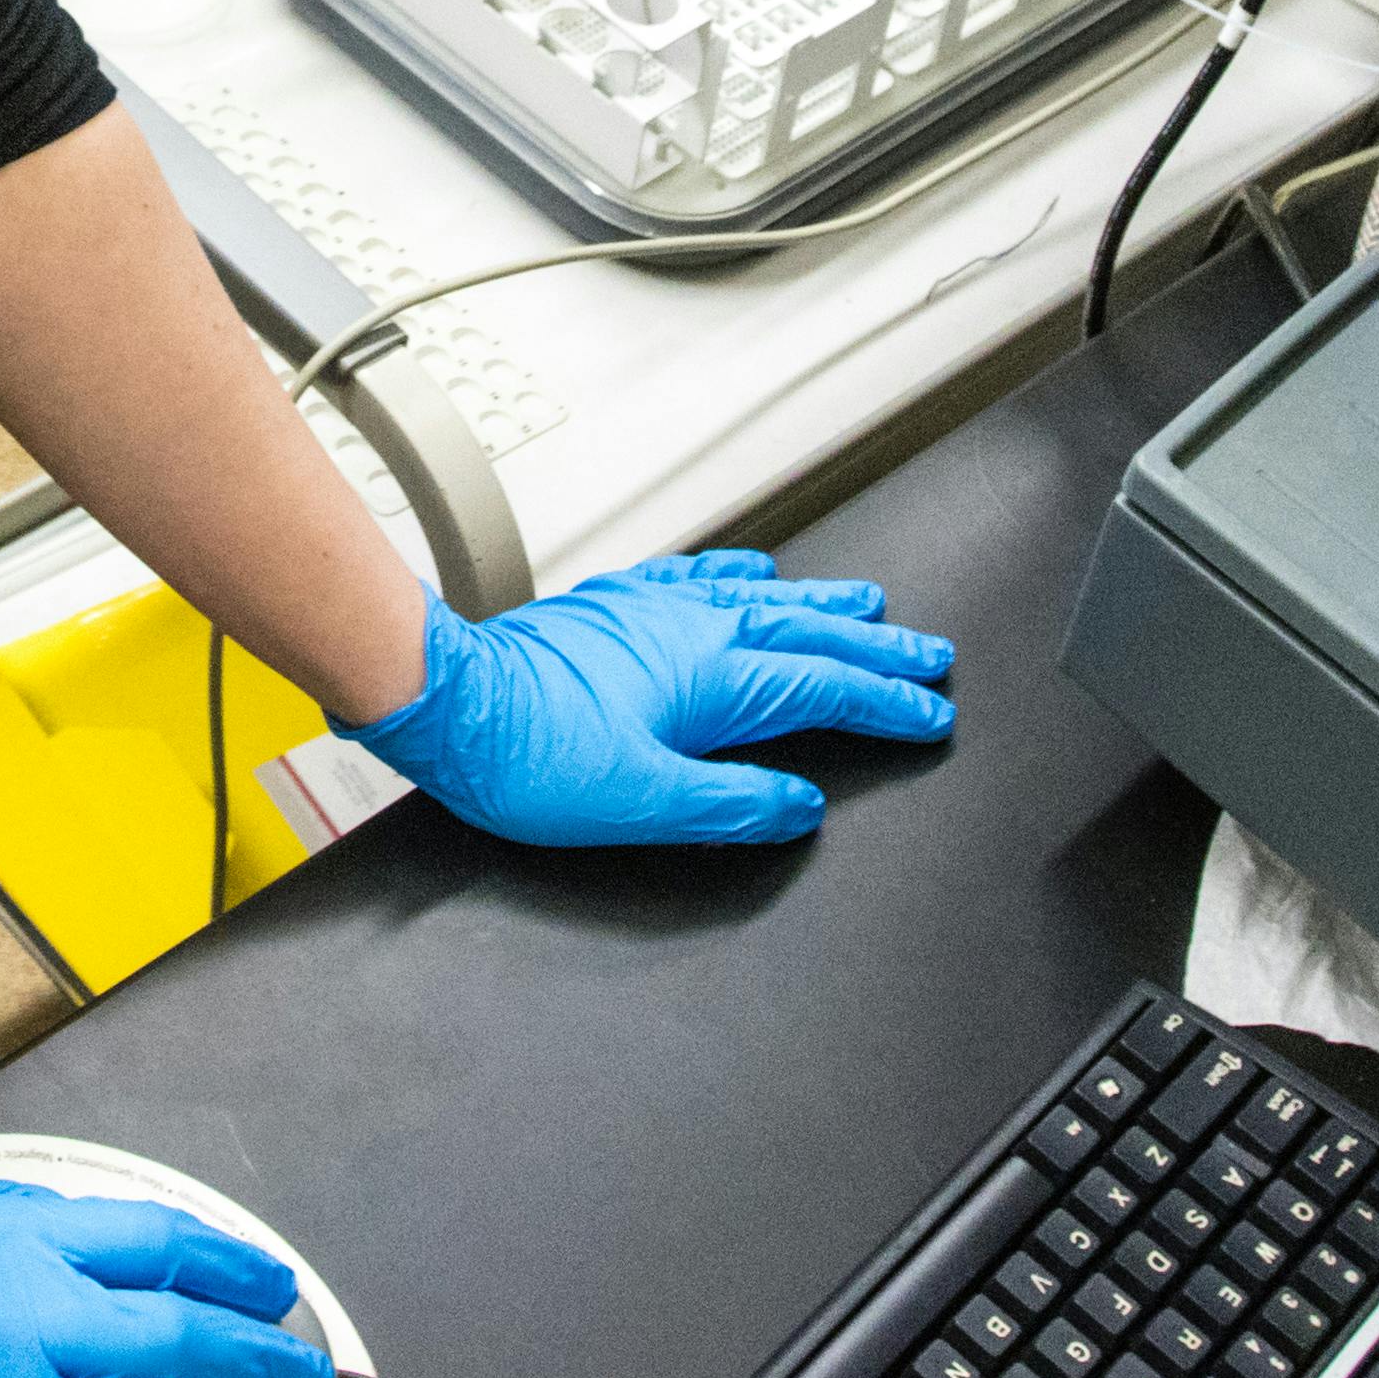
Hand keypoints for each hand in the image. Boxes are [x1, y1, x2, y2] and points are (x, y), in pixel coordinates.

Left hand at [346, 554, 957, 848]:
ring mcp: (654, 611)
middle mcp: (692, 630)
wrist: (449, 701)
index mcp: (711, 677)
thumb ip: (732, 806)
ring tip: (868, 604)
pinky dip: (738, 575)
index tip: (929, 710)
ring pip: (762, 598)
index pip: (824, 688)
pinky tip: (751, 571)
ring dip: (822, 604)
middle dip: (877, 648)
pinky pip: (697, 578)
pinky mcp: (615, 606)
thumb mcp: (642, 803)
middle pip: (810, 632)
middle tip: (928, 655)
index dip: (885, 703)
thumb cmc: (526, 753)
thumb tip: (797, 805)